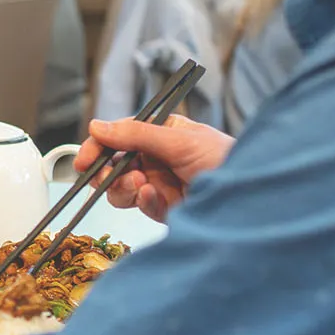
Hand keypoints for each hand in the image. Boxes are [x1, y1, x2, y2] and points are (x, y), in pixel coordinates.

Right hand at [71, 114, 233, 221]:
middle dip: (107, 172)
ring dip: (124, 187)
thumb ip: (136, 134)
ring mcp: (161, 184)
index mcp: (162, 134)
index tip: (84, 160)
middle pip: (114, 165)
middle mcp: (158, 158)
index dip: (99, 147)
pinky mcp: (166, 208)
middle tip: (105, 177)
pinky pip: (141, 206)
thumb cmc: (226, 160)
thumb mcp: (178, 141)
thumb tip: (97, 126)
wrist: (250, 200)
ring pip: (122, 189)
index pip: (120, 136)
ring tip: (139, 185)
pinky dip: (144, 202)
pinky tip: (154, 197)